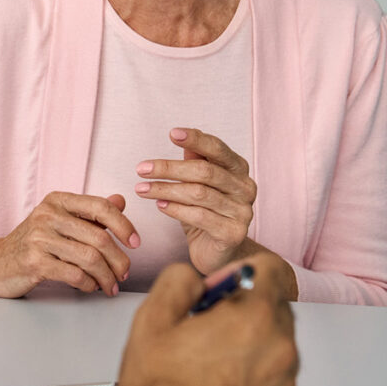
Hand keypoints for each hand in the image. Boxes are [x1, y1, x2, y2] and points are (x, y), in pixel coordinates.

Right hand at [0, 191, 139, 297]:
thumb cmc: (31, 243)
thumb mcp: (58, 221)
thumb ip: (89, 213)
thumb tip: (120, 200)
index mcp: (57, 201)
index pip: (100, 207)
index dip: (124, 225)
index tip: (135, 243)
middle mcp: (47, 215)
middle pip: (99, 237)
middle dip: (118, 260)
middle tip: (123, 273)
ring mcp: (39, 238)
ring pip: (89, 258)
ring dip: (106, 277)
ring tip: (110, 286)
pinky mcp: (34, 262)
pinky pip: (74, 274)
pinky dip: (89, 284)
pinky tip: (90, 287)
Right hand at [117, 254, 298, 385]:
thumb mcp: (152, 320)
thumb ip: (177, 280)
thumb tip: (193, 277)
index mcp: (253, 318)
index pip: (271, 269)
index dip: (239, 271)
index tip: (219, 287)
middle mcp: (279, 347)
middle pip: (272, 305)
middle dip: (241, 307)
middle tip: (205, 324)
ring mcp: (284, 381)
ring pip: (271, 340)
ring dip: (246, 339)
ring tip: (207, 357)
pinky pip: (271, 372)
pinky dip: (250, 369)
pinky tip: (217, 380)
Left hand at [135, 128, 256, 274]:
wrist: (218, 252)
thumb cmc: (205, 211)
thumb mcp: (198, 183)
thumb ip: (194, 160)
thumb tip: (179, 135)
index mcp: (238, 169)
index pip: (217, 149)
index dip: (196, 140)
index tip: (172, 133)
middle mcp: (245, 188)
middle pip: (204, 171)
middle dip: (169, 168)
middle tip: (141, 168)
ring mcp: (242, 212)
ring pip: (198, 194)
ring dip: (165, 189)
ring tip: (142, 188)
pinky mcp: (233, 233)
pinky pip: (199, 216)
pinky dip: (176, 209)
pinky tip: (159, 205)